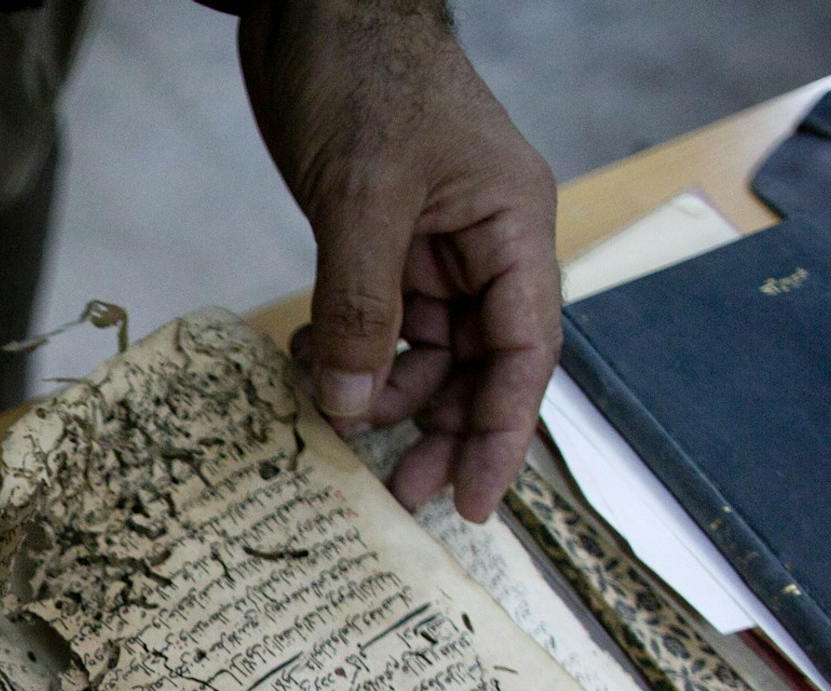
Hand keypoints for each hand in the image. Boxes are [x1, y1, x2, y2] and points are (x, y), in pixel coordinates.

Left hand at [235, 0, 559, 519]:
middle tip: (399, 493)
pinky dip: (346, 349)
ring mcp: (432, 245)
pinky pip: (375, 320)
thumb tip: (353, 405)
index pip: (524, 353)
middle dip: (438, 429)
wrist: (314, 9)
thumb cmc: (361, 76)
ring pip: (423, 351)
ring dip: (379, 392)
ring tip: (328, 414)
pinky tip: (306, 357)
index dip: (503, 433)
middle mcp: (483, 245)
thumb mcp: (361, 196)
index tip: (476, 500)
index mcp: (511, 228)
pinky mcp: (381, 239)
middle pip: (478, 365)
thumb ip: (361, 306)